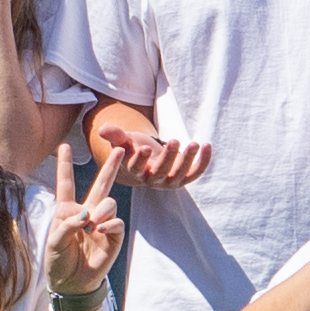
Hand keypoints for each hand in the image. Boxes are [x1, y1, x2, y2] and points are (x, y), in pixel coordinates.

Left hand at [40, 150, 128, 305]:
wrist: (71, 284)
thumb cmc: (58, 262)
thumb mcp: (55, 241)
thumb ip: (67, 223)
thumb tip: (88, 214)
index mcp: (67, 211)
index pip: (66, 184)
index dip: (65, 165)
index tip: (65, 146)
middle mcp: (87, 212)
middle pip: (100, 184)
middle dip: (111, 166)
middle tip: (120, 148)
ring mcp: (102, 224)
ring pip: (109, 202)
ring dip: (101, 210)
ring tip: (92, 225)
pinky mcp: (113, 237)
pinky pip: (116, 222)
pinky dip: (108, 224)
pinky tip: (99, 231)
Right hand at [90, 103, 218, 192]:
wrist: (149, 159)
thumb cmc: (134, 148)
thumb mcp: (124, 140)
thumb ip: (115, 135)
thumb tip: (102, 129)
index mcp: (136, 171)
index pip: (137, 168)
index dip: (141, 159)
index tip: (144, 148)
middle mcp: (153, 179)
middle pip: (160, 171)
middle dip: (167, 157)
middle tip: (173, 140)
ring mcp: (170, 181)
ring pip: (179, 174)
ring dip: (188, 159)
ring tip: (194, 144)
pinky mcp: (184, 178)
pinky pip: (195, 172)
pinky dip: (203, 161)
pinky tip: (207, 146)